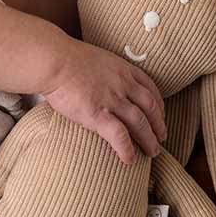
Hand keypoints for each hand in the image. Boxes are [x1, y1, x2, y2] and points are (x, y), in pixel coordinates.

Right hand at [43, 38, 166, 166]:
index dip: (159, 104)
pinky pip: (119, 135)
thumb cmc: (65, 58)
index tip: (160, 115)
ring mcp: (112, 100)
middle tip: (161, 138)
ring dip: (149, 140)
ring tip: (152, 152)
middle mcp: (123, 84)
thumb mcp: (95, 58)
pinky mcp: (97, 115)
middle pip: (150, 107)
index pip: (150, 88)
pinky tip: (129, 159)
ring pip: (140, 123)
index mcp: (123, 69)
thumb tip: (99, 80)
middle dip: (159, 124)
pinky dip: (127, 148)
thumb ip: (104, 71)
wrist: (53, 61)